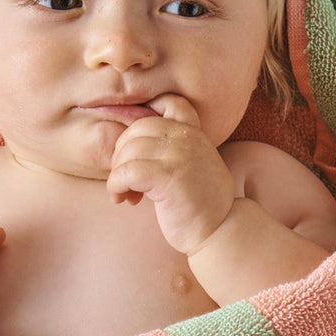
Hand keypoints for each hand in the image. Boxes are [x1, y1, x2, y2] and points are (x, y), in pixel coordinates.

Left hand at [106, 94, 235, 255]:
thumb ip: (172, 149)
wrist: (220, 231)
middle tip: (125, 180)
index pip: (169, 103)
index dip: (145, 116)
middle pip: (137, 129)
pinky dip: (116, 185)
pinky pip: (127, 172)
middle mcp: (188, 138)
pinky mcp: (168, 176)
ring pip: (128, 151)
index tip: (135, 146)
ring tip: (125, 194)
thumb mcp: (192, 166)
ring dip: (117, 174)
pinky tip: (123, 199)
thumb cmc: (199, 205)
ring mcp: (180, 155)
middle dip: (122, 154)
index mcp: (194, 133)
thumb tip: (128, 146)